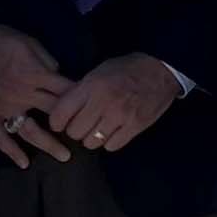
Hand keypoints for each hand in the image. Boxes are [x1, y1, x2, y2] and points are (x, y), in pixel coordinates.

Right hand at [0, 21, 75, 165]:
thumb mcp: (29, 42)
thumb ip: (47, 60)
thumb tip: (59, 74)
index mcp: (35, 75)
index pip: (65, 91)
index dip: (81, 100)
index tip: (92, 109)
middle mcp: (23, 94)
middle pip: (54, 114)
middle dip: (72, 125)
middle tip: (86, 137)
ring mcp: (5, 107)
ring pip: (30, 131)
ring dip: (48, 145)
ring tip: (64, 157)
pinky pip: (0, 137)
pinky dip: (11, 152)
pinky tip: (23, 164)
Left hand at [48, 53, 183, 152]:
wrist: (160, 70)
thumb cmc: (126, 69)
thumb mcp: (98, 72)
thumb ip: (80, 91)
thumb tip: (60, 110)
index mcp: (91, 86)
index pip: (61, 114)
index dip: (56, 122)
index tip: (60, 122)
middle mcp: (103, 102)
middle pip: (74, 132)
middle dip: (75, 129)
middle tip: (83, 123)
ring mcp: (120, 116)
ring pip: (91, 143)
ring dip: (92, 138)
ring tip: (99, 127)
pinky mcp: (135, 127)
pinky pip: (111, 146)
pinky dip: (110, 142)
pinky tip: (113, 131)